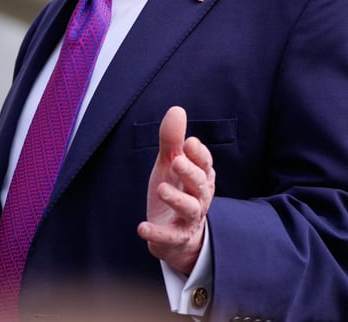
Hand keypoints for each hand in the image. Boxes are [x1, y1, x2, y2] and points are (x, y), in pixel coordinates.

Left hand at [137, 106, 214, 274]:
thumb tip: (177, 109)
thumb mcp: (170, 164)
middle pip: (200, 185)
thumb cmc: (176, 191)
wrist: (177, 235)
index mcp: (200, 178)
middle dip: (190, 172)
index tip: (189, 143)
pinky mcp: (175, 238)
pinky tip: (142, 228)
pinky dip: (157, 233)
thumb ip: (173, 140)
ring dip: (177, 199)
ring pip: (190, 209)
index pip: (205, 164)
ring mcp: (188, 219)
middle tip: (176, 160)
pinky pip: (169, 236)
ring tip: (161, 189)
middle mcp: (199, 198)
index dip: (199, 155)